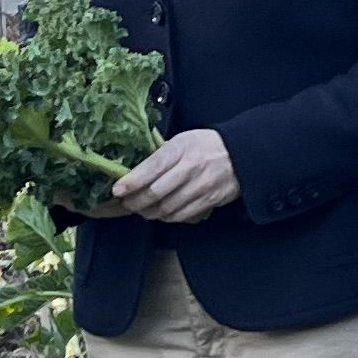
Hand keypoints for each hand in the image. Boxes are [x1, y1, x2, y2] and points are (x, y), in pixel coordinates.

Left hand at [108, 129, 239, 225]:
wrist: (240, 154)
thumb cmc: (205, 145)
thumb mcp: (181, 140)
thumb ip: (160, 156)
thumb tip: (132, 174)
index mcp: (180, 149)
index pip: (151, 168)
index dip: (132, 182)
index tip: (117, 190)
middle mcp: (189, 169)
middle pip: (155, 193)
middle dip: (134, 202)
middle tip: (124, 203)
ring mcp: (199, 187)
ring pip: (166, 208)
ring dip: (148, 212)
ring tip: (140, 208)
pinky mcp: (207, 201)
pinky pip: (180, 216)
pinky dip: (166, 217)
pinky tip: (160, 212)